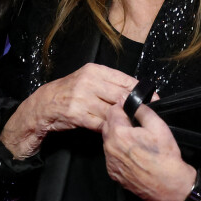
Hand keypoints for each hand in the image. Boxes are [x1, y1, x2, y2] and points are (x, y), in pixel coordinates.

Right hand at [1, 63, 138, 159]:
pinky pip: (101, 123)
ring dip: (124, 120)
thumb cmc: (70, 92)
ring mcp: (82, 97)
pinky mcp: (78, 113)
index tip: (154, 99)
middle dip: (136, 107)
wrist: (45, 103)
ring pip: (113, 111)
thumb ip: (109, 84)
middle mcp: (89, 81)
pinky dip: (110, 128)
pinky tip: (115, 130)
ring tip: (133, 125)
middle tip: (147, 116)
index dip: (140, 91)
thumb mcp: (88, 80)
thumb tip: (136, 93)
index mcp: (94, 70)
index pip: (124, 79)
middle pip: (121, 96)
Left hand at [102, 101, 196, 200]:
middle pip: (107, 125)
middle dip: (119, 122)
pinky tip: (132, 155)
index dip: (122, 109)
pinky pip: (110, 155)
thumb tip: (126, 99)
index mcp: (119, 134)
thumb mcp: (158, 126)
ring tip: (135, 142)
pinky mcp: (113, 173)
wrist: (172, 188)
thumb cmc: (166, 157)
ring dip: (117, 137)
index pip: (112, 110)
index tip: (131, 113)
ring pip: (108, 140)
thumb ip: (140, 109)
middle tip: (135, 128)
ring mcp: (110, 162)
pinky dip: (118, 152)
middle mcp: (110, 148)